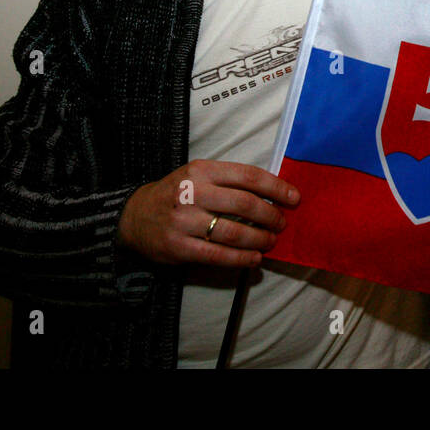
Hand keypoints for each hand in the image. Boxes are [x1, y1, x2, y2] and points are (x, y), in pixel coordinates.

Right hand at [117, 160, 299, 267]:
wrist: (134, 215)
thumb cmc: (177, 193)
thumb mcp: (198, 175)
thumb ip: (230, 181)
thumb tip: (274, 193)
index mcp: (201, 170)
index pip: (248, 176)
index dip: (276, 188)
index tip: (294, 198)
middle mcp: (192, 193)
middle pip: (245, 204)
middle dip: (270, 216)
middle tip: (281, 224)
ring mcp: (184, 221)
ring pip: (234, 232)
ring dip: (259, 239)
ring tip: (270, 242)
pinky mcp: (178, 246)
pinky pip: (218, 255)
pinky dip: (241, 258)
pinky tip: (254, 258)